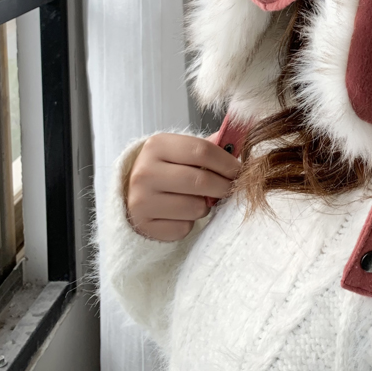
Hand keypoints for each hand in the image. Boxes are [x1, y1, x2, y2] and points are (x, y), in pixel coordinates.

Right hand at [125, 133, 240, 241]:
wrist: (131, 192)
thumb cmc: (167, 167)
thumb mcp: (181, 150)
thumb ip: (208, 147)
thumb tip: (239, 143)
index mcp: (157, 146)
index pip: (202, 151)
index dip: (227, 162)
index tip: (240, 170)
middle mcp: (145, 172)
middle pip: (201, 181)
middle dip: (225, 186)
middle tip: (231, 188)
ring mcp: (141, 200)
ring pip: (196, 207)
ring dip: (206, 206)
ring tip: (198, 199)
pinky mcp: (143, 225)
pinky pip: (183, 228)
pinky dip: (189, 223)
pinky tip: (180, 214)